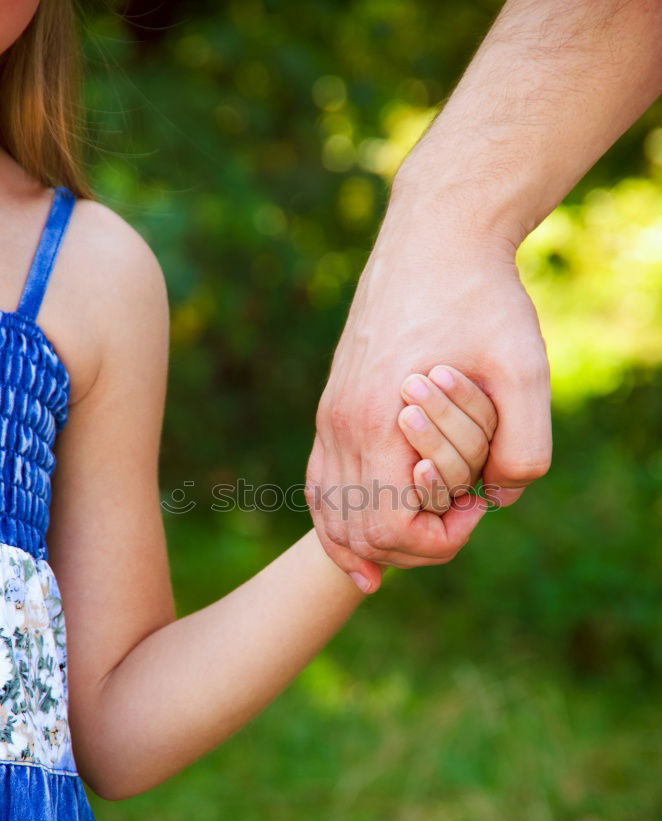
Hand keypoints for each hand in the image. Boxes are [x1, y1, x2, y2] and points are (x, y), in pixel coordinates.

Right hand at [307, 188, 550, 594]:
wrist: (436, 236)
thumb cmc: (482, 298)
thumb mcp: (526, 371)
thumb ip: (524, 449)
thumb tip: (496, 496)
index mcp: (379, 424)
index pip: (391, 530)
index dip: (442, 538)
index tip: (477, 502)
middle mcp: (341, 427)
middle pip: (358, 533)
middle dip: (413, 544)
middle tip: (459, 514)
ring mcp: (329, 417)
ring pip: (329, 513)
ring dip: (370, 542)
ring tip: (408, 547)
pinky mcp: (332, 406)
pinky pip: (320, 481)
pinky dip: (336, 518)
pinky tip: (355, 537)